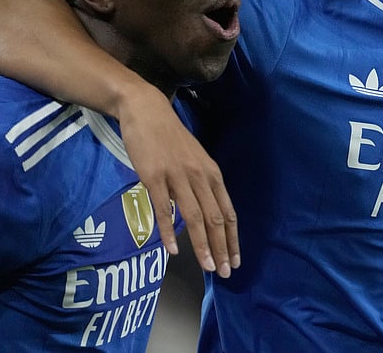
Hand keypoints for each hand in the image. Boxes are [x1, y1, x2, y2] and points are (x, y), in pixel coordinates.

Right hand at [116, 85, 239, 275]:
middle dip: (222, 247)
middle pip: (215, 218)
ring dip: (202, 245)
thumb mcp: (194, 159)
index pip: (227, 212)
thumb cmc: (170, 138)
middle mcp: (199, 176)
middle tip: (225, 272)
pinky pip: (164, 208)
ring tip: (208, 267)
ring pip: (195, 217)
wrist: (146, 111)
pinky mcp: (154, 177)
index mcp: (211, 173)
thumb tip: (206, 212)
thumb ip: (201, 184)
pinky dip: (170, 231)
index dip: (232, 238)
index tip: (235, 260)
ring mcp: (177, 177)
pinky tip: (173, 249)